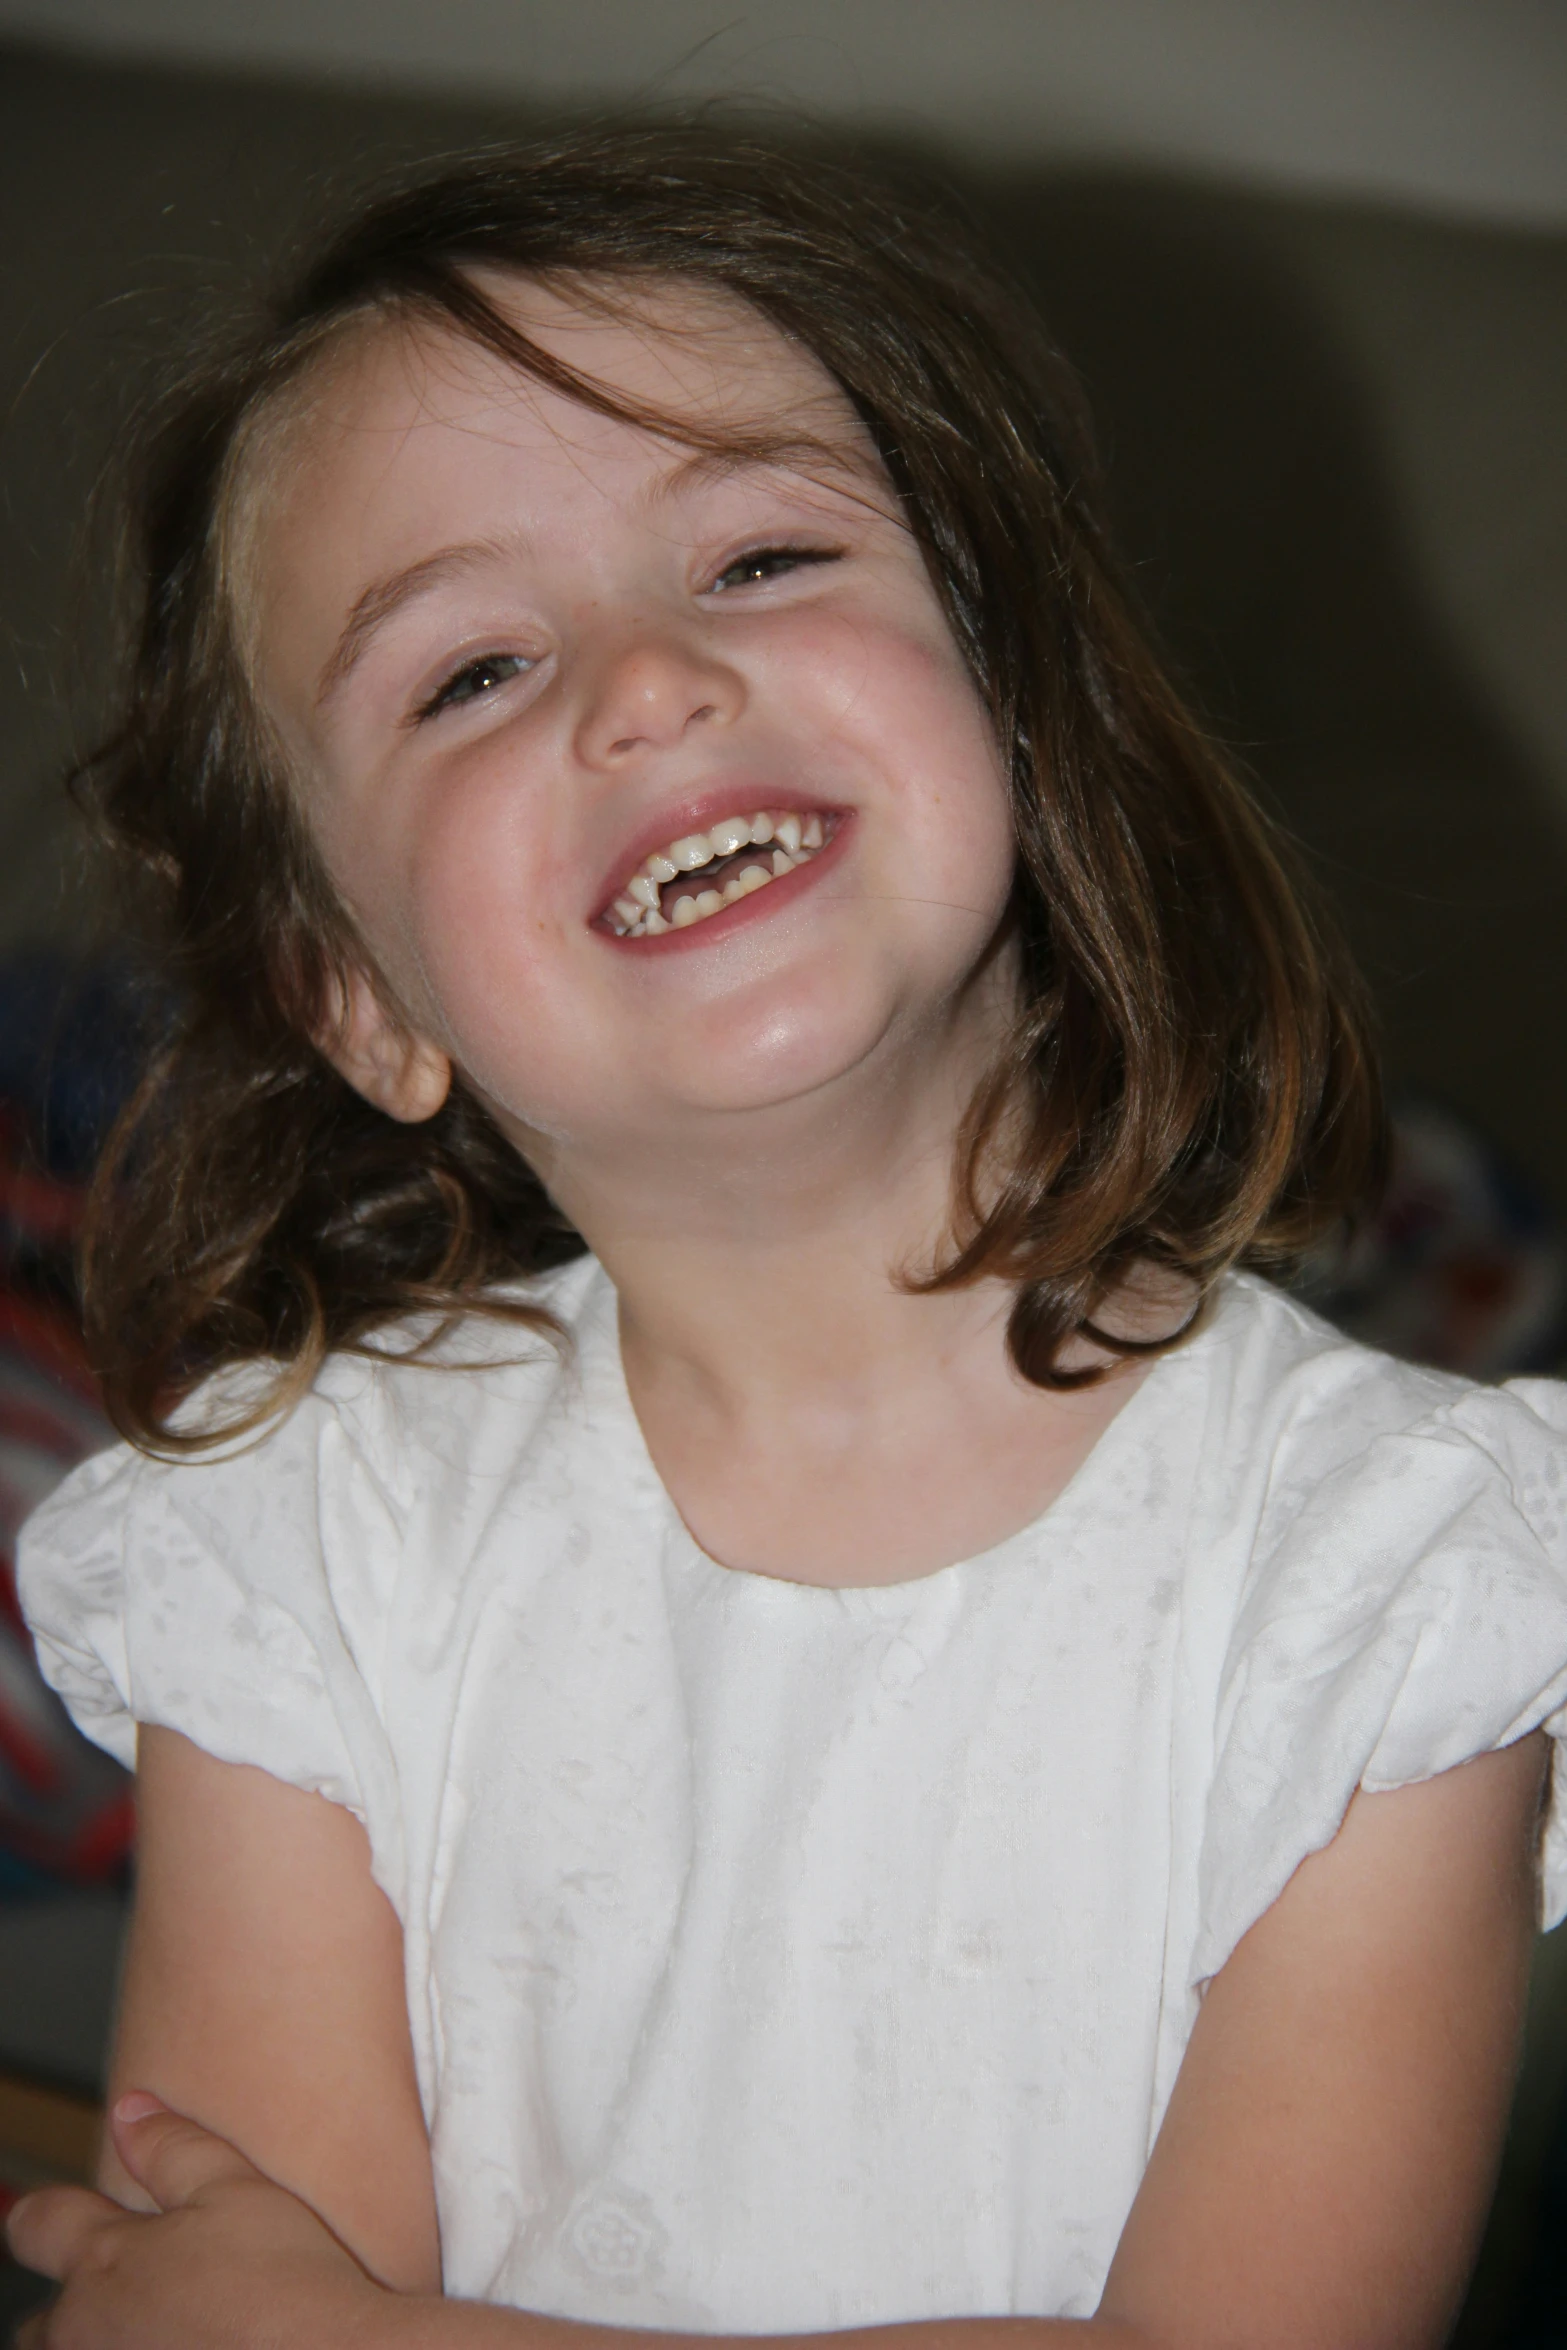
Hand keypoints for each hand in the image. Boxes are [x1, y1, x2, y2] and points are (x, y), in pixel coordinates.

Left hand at [5, 2092, 393, 2348]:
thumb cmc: (282, 2279)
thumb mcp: (233, 2186)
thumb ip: (170, 2145)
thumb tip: (129, 2109)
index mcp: (104, 2264)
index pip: (37, 2225)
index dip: (47, 2212)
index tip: (63, 2212)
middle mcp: (90, 2333)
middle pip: (42, 2322)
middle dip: (71, 2302)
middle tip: (126, 2284)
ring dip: (105, 2337)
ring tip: (166, 2319)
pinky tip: (196, 2341)